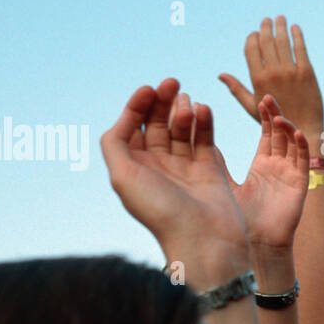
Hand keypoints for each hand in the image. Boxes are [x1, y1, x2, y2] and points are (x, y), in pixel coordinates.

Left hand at [100, 79, 248, 273]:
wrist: (204, 240)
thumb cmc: (161, 211)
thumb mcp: (123, 176)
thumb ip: (114, 143)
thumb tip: (122, 120)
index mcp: (134, 168)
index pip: (132, 127)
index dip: (137, 105)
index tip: (149, 89)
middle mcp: (157, 167)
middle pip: (156, 124)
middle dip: (162, 102)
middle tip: (172, 83)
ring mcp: (184, 168)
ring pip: (180, 129)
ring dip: (182, 111)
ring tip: (187, 103)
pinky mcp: (209, 171)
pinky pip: (204, 139)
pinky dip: (204, 122)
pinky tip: (203, 110)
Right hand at [219, 15, 323, 141]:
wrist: (302, 129)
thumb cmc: (274, 119)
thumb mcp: (252, 106)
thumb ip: (236, 88)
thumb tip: (220, 75)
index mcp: (257, 79)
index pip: (251, 48)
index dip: (253, 38)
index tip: (256, 34)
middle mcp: (273, 72)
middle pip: (267, 41)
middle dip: (266, 27)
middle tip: (268, 20)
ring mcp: (291, 71)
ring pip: (283, 41)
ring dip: (281, 26)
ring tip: (280, 19)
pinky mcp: (307, 72)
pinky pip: (300, 48)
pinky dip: (297, 35)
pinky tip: (295, 28)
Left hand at [224, 95, 309, 254]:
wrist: (255, 244)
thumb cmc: (238, 219)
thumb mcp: (222, 183)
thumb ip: (215, 161)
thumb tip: (197, 136)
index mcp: (263, 166)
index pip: (268, 133)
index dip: (266, 115)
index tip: (261, 99)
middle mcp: (280, 168)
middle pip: (282, 134)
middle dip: (276, 115)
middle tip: (268, 98)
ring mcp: (291, 175)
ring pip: (293, 144)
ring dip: (288, 128)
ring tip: (277, 115)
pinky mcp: (300, 185)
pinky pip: (304, 161)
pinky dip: (301, 146)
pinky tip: (295, 133)